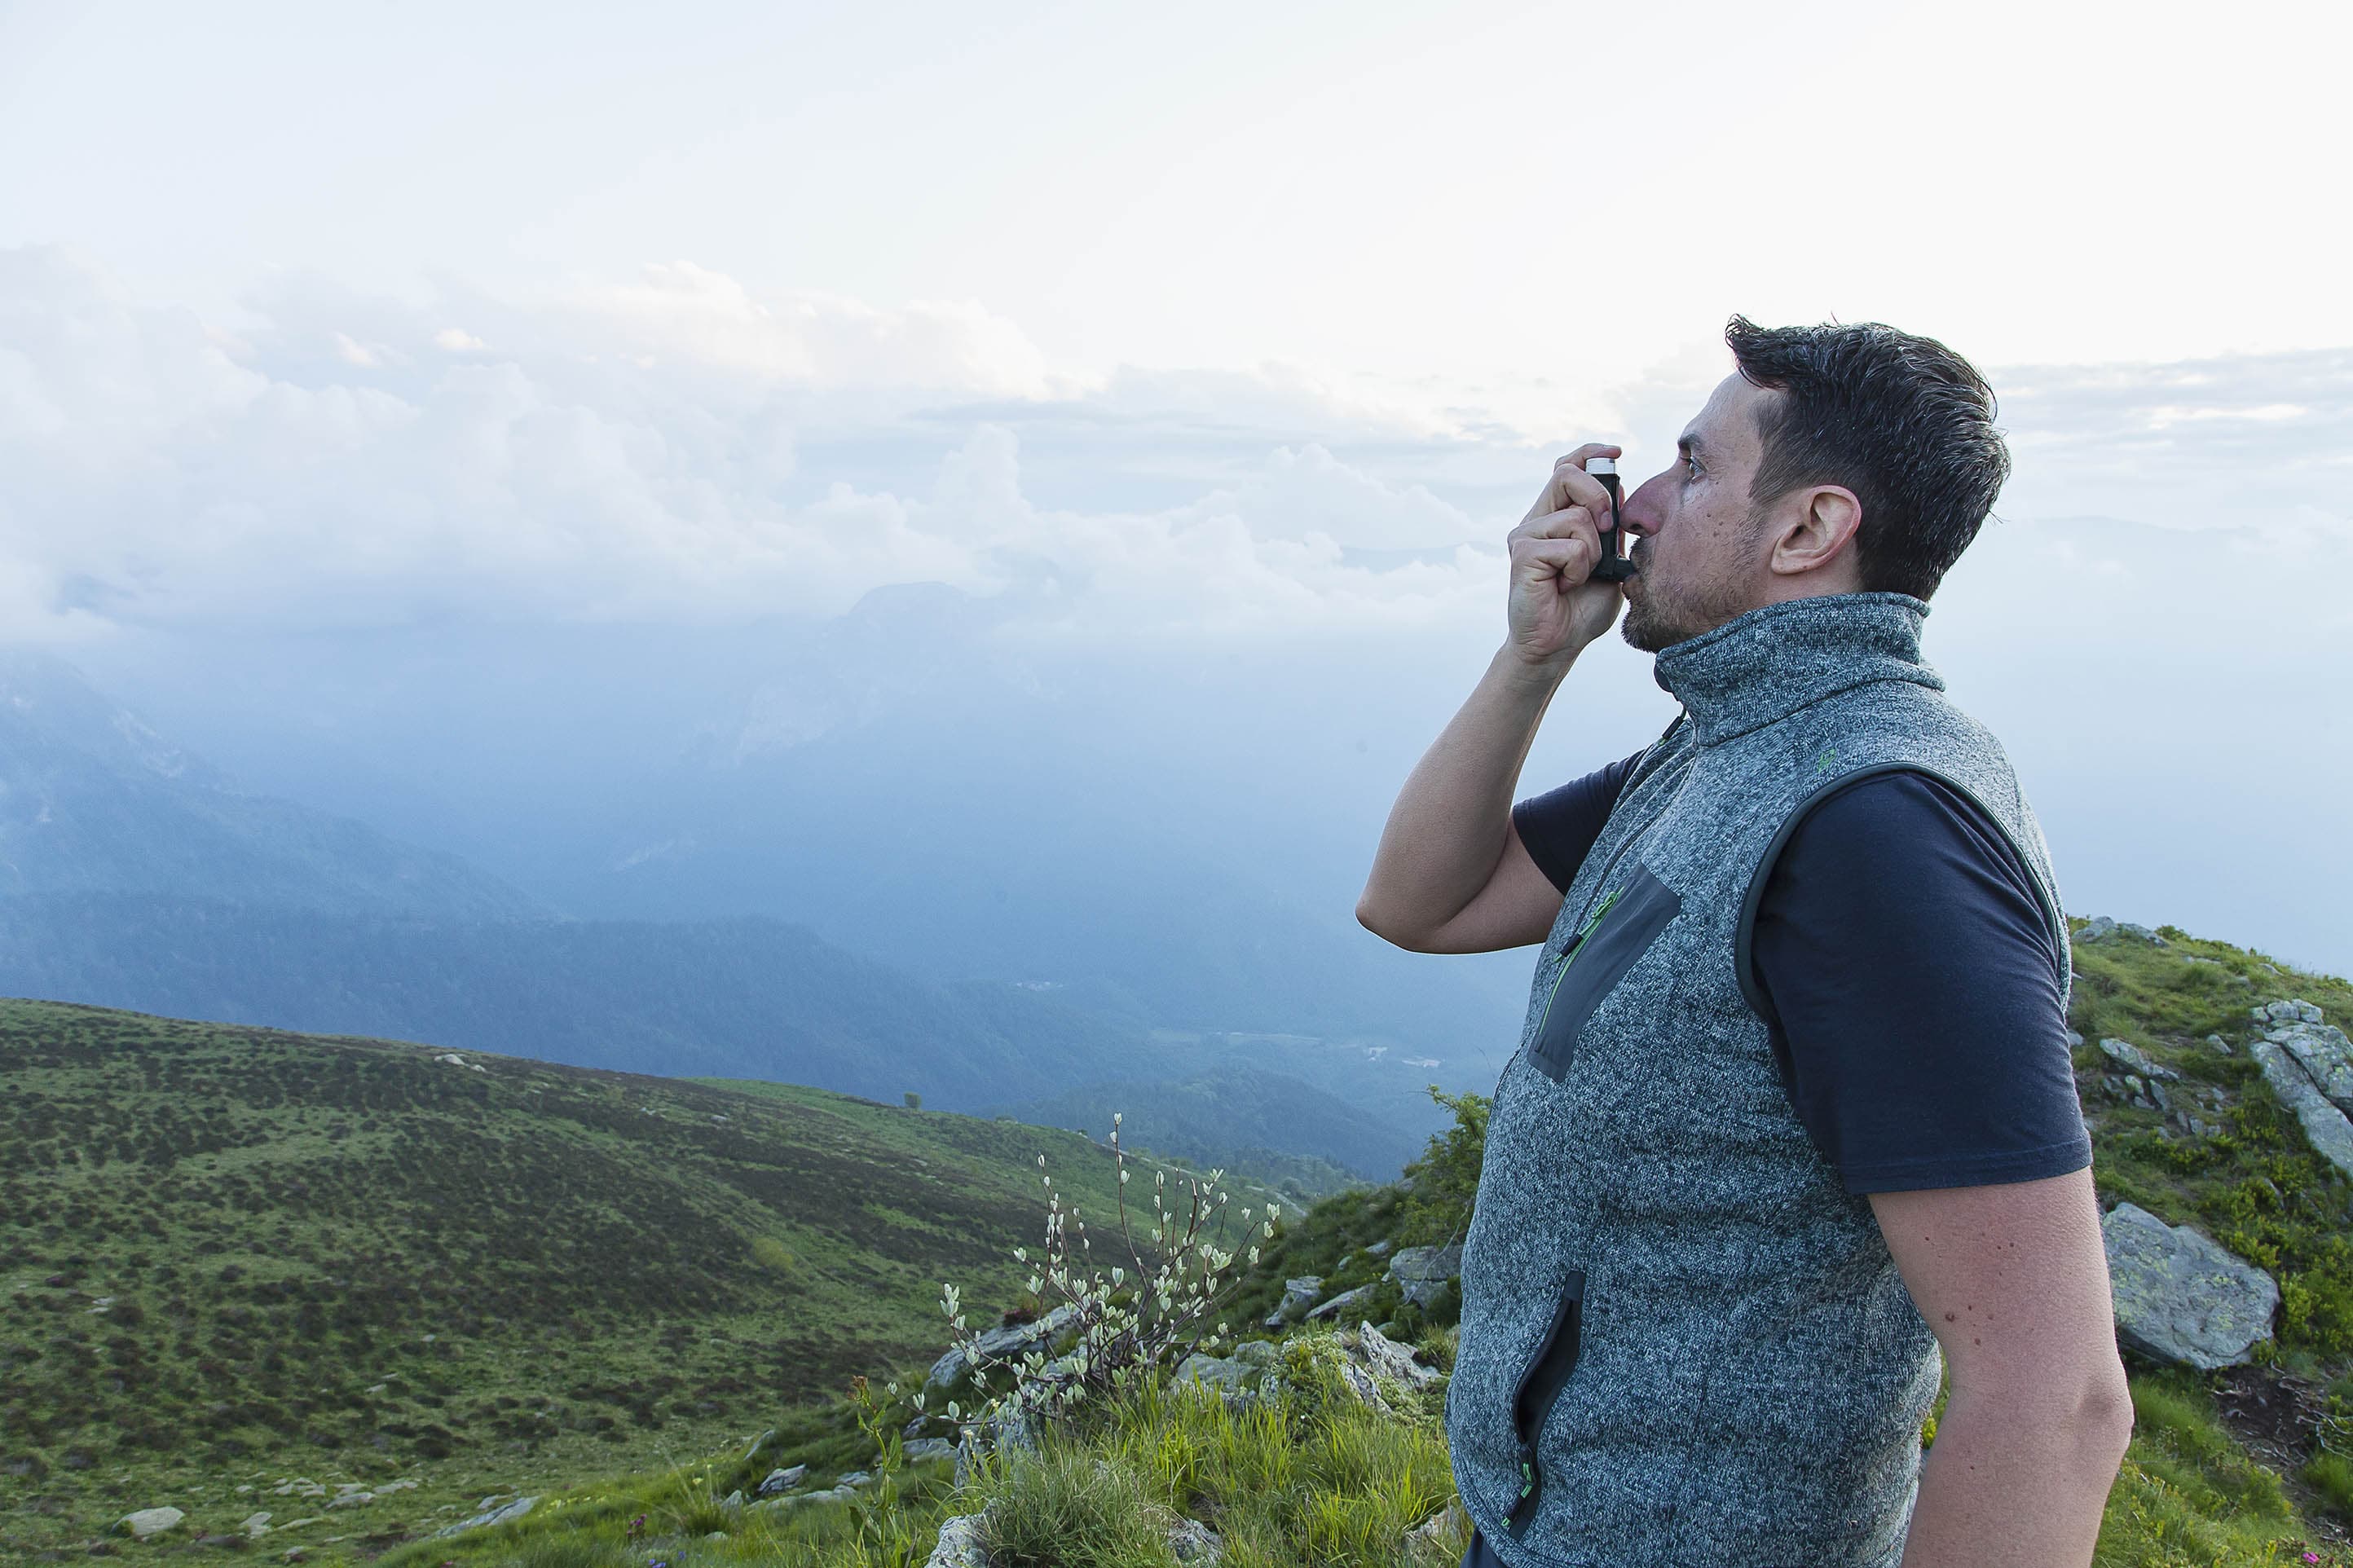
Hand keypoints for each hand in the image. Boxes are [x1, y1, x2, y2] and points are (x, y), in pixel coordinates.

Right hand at [1504, 443, 1624, 670]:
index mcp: (1556, 516)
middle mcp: (1537, 520)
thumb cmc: (1581, 607)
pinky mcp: (1522, 555)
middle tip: (1606, 529)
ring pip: (1576, 516)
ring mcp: (1526, 536)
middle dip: (1598, 495)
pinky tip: (1564, 586)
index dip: (1589, 453)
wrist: (1558, 645)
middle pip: (1566, 473)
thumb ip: (1612, 528)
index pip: (1566, 467)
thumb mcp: (1610, 560)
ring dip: (1592, 551)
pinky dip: (1579, 568)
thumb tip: (1618, 489)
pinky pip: (1569, 546)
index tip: (1615, 453)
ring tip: (1578, 576)